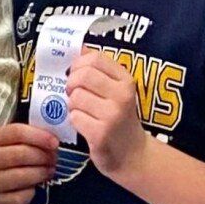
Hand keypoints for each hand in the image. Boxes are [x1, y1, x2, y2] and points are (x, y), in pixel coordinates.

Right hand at [0, 122, 58, 203]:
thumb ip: (32, 139)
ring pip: (23, 175)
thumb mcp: (17, 147)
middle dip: (43, 156)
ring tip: (49, 172)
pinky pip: (23, 195)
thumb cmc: (10, 168)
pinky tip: (35, 188)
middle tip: (54, 159)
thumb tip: (55, 137)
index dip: (39, 136)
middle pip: (21, 153)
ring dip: (41, 173)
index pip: (16, 132)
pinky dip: (33, 192)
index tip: (54, 142)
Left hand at [67, 49, 150, 178]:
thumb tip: (80, 47)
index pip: (95, 58)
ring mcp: (112, 115)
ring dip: (72, 105)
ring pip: (76, 97)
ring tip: (83, 112)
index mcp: (126, 81)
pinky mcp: (100, 134)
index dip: (79, 64)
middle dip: (71, 84)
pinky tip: (86, 126)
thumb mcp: (116, 92)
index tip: (77, 74)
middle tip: (73, 93)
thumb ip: (99, 71)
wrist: (133, 155)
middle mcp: (122, 96)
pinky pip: (75, 117)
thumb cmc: (119, 120)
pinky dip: (75, 121)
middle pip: (82, 76)